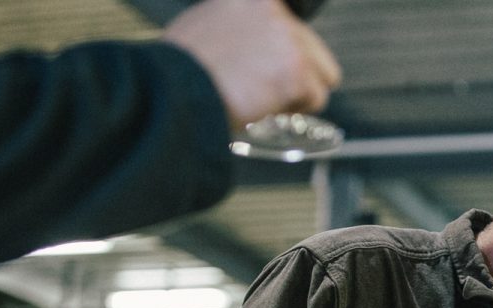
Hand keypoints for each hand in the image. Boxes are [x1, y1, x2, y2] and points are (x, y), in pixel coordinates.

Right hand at [163, 0, 342, 131]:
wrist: (171, 90)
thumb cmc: (180, 69)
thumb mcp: (208, 25)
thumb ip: (240, 27)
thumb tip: (255, 46)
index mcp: (258, 0)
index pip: (294, 29)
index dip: (282, 56)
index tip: (268, 72)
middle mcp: (277, 12)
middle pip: (315, 52)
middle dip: (293, 77)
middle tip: (260, 91)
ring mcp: (289, 40)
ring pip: (321, 77)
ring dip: (294, 95)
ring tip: (257, 99)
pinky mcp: (295, 70)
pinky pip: (315, 99)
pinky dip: (292, 111)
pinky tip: (261, 106)